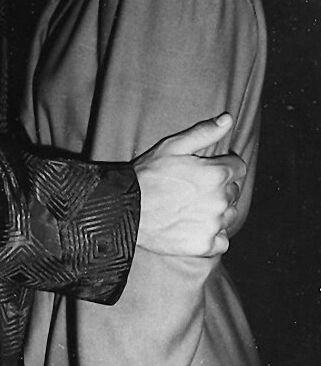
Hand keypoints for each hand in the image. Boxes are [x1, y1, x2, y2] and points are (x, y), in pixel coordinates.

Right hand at [133, 113, 244, 256]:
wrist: (127, 210)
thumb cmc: (149, 175)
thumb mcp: (173, 146)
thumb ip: (204, 133)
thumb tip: (228, 119)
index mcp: (216, 174)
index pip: (238, 168)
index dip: (225, 165)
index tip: (209, 169)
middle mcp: (220, 200)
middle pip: (233, 192)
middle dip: (220, 188)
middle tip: (194, 188)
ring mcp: (214, 224)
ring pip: (229, 215)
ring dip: (217, 211)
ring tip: (192, 207)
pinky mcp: (206, 245)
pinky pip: (223, 240)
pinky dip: (213, 235)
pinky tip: (194, 225)